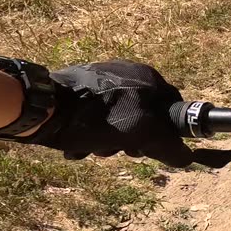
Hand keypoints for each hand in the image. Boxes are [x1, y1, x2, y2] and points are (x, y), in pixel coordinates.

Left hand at [21, 61, 193, 166]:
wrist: (44, 106)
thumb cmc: (95, 119)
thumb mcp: (139, 134)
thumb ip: (167, 144)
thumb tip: (186, 157)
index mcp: (148, 77)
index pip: (172, 109)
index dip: (163, 134)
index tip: (145, 151)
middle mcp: (129, 73)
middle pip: (143, 116)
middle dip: (130, 140)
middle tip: (117, 151)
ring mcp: (103, 78)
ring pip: (118, 119)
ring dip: (107, 141)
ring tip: (90, 149)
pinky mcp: (80, 87)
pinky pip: (96, 115)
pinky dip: (89, 132)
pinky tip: (76, 145)